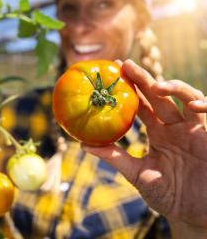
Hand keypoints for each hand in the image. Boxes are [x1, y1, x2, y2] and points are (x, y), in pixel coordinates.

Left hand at [81, 60, 206, 234]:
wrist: (194, 214)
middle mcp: (175, 127)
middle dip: (143, 79)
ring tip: (155, 85)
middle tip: (125, 65)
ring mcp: (194, 129)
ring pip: (186, 98)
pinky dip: (205, 105)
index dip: (129, 90)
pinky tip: (194, 104)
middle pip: (159, 96)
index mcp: (158, 133)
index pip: (141, 105)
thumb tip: (84, 145)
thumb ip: (115, 157)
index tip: (112, 75)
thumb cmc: (168, 195)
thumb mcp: (137, 173)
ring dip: (173, 88)